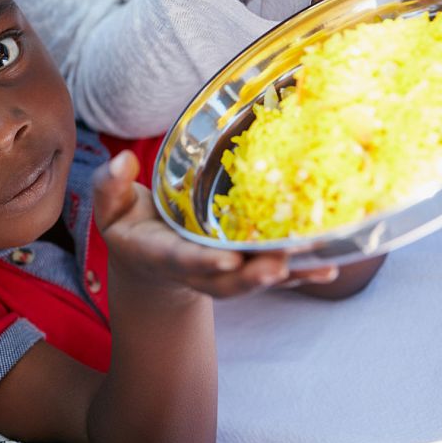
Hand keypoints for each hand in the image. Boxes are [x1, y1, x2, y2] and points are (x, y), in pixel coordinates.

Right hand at [91, 151, 337, 296]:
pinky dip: (304, 274)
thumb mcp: (110, 206)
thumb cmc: (131, 224)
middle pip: (227, 283)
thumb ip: (109, 185)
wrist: (150, 259)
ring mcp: (223, 274)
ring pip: (256, 281)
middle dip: (253, 277)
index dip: (202, 262)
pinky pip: (277, 275)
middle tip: (279, 266)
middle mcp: (195, 271)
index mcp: (160, 255)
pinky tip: (332, 265)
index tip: (225, 260)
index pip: (181, 260)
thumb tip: (124, 159)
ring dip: (289, 276)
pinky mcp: (244, 269)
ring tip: (320, 264)